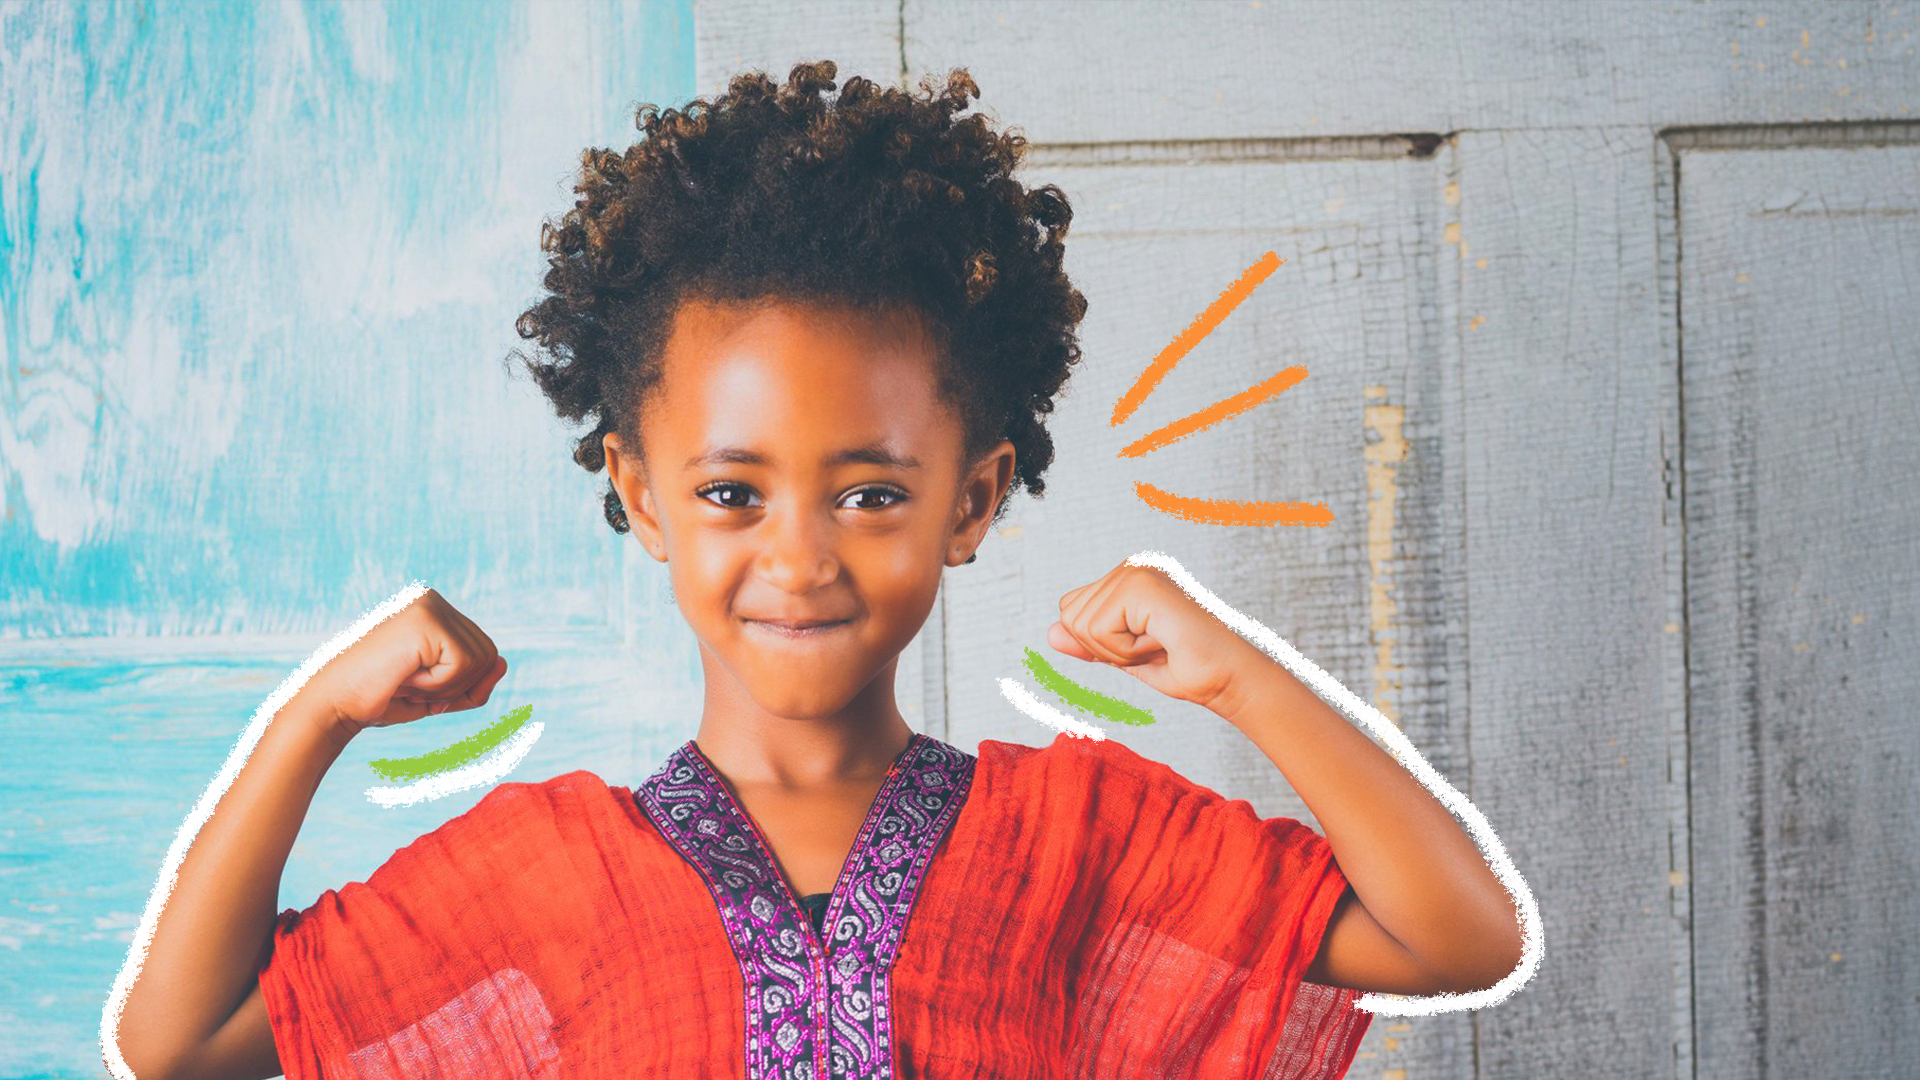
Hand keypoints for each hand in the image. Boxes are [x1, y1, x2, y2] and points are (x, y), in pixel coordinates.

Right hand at [302, 587, 507, 738]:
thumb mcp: (440, 694)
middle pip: (488, 655)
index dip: (460, 684)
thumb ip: (475, 681)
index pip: (482, 653)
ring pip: (480, 660)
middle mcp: (433, 600)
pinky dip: (438, 684)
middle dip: (456, 686)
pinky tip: (405, 675)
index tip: (415, 684)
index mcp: (434, 611)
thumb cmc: (379, 699)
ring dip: (445, 686)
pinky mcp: (425, 619)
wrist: (333, 705)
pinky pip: (463, 664)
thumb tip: (504, 663)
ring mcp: (429, 605)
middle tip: (409, 684)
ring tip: (406, 678)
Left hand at [1047, 559, 1264, 712]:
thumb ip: (1087, 642)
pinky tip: (1162, 642)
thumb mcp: (1122, 656)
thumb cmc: (1185, 666)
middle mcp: (1130, 566)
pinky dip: (1128, 651)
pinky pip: (1100, 630)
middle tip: (1152, 647)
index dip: (1098, 644)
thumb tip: (1049, 633)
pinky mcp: (1142, 586)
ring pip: (1082, 627)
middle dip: (1106, 649)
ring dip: (1120, 652)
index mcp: (1125, 576)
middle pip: (1069, 618)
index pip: (1069, 611)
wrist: (1226, 678)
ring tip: (1159, 644)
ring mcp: (1137, 571)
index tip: (1141, 645)